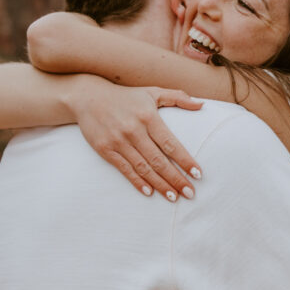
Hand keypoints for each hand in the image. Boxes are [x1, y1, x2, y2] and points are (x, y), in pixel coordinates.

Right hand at [70, 79, 202, 199]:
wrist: (88, 97)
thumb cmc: (126, 96)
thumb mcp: (152, 92)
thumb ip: (178, 97)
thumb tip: (201, 105)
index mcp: (148, 117)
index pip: (171, 144)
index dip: (185, 160)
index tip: (198, 174)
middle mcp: (134, 130)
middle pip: (159, 160)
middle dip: (176, 178)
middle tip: (190, 193)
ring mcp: (118, 141)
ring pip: (143, 168)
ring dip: (160, 185)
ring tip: (173, 197)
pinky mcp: (105, 149)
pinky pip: (124, 169)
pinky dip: (137, 182)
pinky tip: (149, 192)